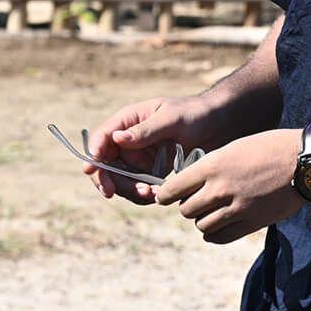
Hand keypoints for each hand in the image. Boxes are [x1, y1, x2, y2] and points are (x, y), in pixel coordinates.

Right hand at [87, 94, 226, 203]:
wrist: (219, 125)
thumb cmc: (194, 114)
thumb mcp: (171, 119)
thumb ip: (146, 131)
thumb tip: (117, 139)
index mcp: (128, 121)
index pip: (102, 138)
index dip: (92, 154)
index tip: (91, 170)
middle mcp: (128, 141)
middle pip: (105, 164)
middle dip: (107, 180)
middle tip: (113, 193)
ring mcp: (139, 158)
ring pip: (121, 180)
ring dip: (127, 191)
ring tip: (147, 194)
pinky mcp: (151, 172)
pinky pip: (139, 187)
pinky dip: (143, 195)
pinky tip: (156, 196)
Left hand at [156, 128, 303, 243]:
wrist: (306, 161)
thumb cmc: (272, 147)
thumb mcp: (236, 147)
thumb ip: (213, 166)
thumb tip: (193, 183)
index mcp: (214, 164)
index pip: (173, 188)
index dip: (166, 194)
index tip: (166, 196)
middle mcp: (221, 188)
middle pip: (185, 209)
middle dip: (188, 206)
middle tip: (196, 201)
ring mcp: (236, 208)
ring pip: (201, 225)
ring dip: (203, 220)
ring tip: (212, 212)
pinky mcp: (251, 222)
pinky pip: (220, 237)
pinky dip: (213, 234)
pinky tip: (218, 227)